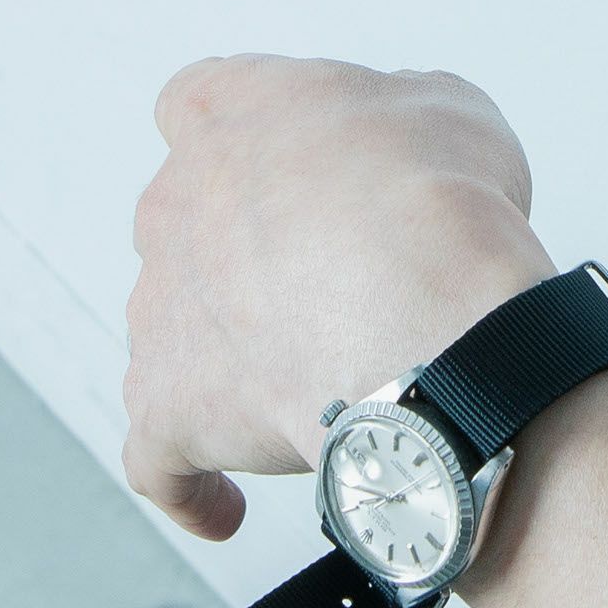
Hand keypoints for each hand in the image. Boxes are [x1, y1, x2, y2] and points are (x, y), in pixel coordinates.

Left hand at [121, 54, 554, 538]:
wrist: (425, 320)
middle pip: (192, 221)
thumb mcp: (449, 107)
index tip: (291, 166)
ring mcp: (160, 309)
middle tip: (338, 280)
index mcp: (226, 113)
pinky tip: (223, 505)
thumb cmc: (436, 207)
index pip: (200, 103)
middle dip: (252, 251)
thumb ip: (400, 110)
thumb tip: (404, 135)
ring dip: (231, 354)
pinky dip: (191, 481)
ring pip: (176, 330)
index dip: (252, 139)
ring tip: (314, 383)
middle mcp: (173, 203)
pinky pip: (159, 454)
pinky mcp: (166, 407)